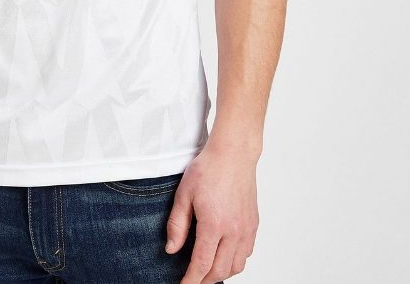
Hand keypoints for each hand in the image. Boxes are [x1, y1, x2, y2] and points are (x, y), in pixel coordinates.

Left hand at [165, 142, 258, 282]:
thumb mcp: (184, 194)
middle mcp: (234, 231)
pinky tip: (224, 256)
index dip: (191, 280)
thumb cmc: (208, 169)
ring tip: (207, 272)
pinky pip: (247, 253)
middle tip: (192, 281)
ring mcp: (246, 228)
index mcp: (214, 225)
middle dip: (205, 280)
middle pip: (220, 270)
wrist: (233, 153)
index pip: (202, 264)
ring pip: (237, 265)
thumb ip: (177, 224)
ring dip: (221, 273)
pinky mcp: (253, 224)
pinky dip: (235, 261)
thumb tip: (172, 249)